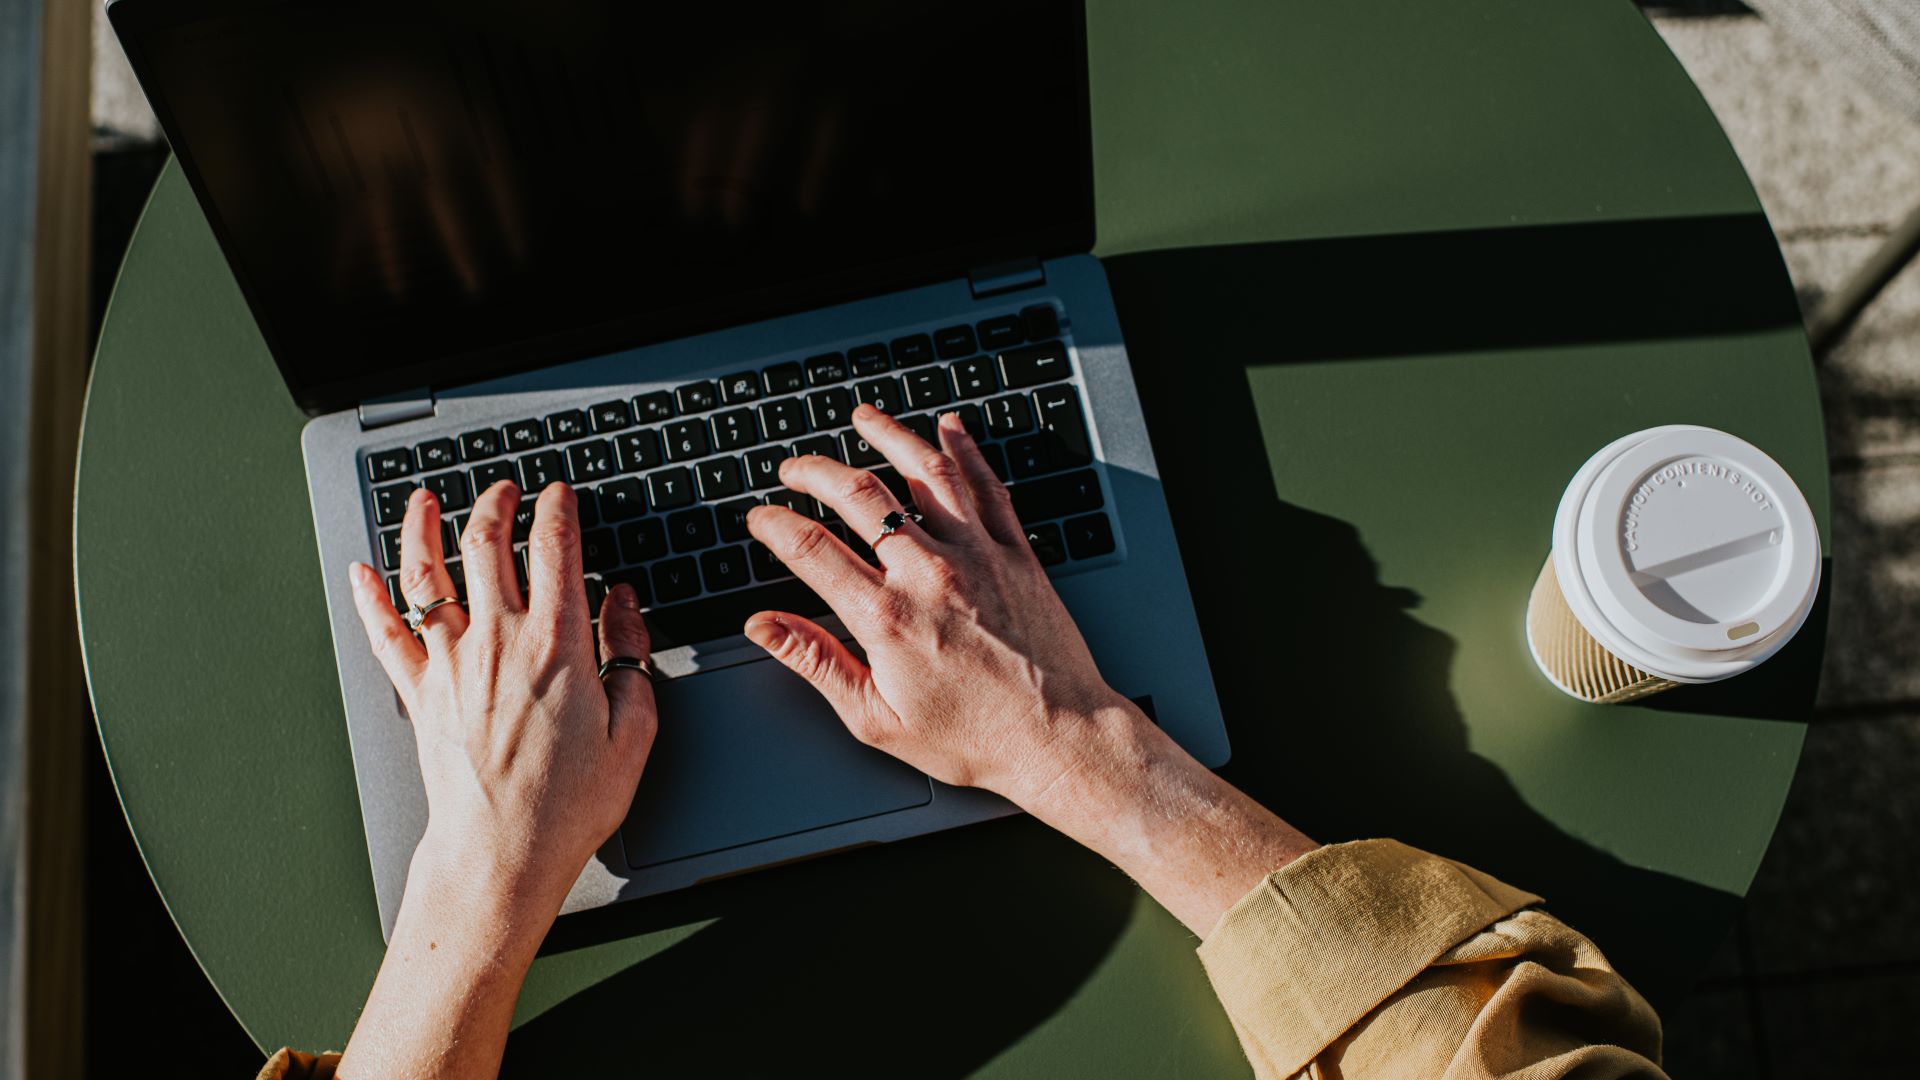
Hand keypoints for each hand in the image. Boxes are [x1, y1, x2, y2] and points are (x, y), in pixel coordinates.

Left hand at [347, 482, 656, 922]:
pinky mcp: (421, 694)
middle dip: (494, 503)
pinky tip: (361, 572)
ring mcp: (451, 665)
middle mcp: (498, 641)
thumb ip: (631, 655)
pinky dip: (369, 598)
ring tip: (425, 501)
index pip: (554, 548)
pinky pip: (386, 635)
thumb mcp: (634, 730)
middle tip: (503, 489)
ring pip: (426, 576)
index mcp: (557, 644)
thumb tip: (624, 605)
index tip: (559, 494)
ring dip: (423, 529)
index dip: (557, 509)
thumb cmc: (568, 804)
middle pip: (485, 546)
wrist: (501, 852)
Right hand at [741, 405, 1130, 806]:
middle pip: (860, 496)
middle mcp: (929, 575)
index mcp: (886, 618)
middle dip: (817, 472)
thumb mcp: (877, 719)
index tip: (761, 517)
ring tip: (864, 419)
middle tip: (796, 469)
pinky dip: (966, 451)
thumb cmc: (975, 738)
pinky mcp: (1016, 554)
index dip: (775, 524)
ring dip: (889, 436)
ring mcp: (977, 557)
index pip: (811, 549)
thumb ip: (817, 663)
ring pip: (926, 473)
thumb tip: (765, 628)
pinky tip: (950, 430)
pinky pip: (988, 487)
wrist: (1059, 738)